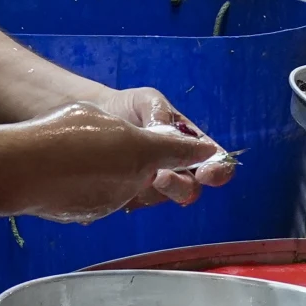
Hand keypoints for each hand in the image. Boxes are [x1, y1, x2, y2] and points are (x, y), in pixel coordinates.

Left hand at [14, 99, 230, 223]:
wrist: (87, 118)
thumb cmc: (125, 107)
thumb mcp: (148, 101)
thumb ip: (163, 117)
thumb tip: (178, 140)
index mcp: (190, 147)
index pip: (216, 164)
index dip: (218, 171)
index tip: (207, 172)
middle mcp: (175, 170)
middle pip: (190, 191)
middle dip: (179, 186)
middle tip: (161, 176)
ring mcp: (149, 186)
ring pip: (158, 200)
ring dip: (150, 193)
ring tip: (131, 177)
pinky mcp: (122, 196)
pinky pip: (125, 204)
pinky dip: (116, 196)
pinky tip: (102, 186)